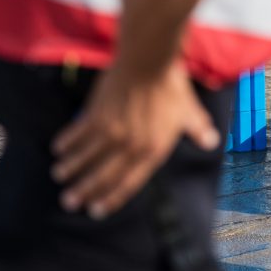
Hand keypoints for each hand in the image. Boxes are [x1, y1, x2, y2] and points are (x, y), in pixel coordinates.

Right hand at [51, 61, 219, 218]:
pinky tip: (58, 149)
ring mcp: (111, 131)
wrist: (149, 60)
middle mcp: (130, 146)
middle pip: (103, 176)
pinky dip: (67, 143)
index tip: (96, 210)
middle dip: (84, 191)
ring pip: (86, 157)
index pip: (128, 184)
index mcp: (152, 151)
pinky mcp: (96, 114)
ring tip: (60, 177)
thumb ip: (198, 129)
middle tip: (69, 202)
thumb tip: (212, 141)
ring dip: (71, 169)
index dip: (111, 199)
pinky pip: (77, 134)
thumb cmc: (172, 86)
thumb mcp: (190, 111)